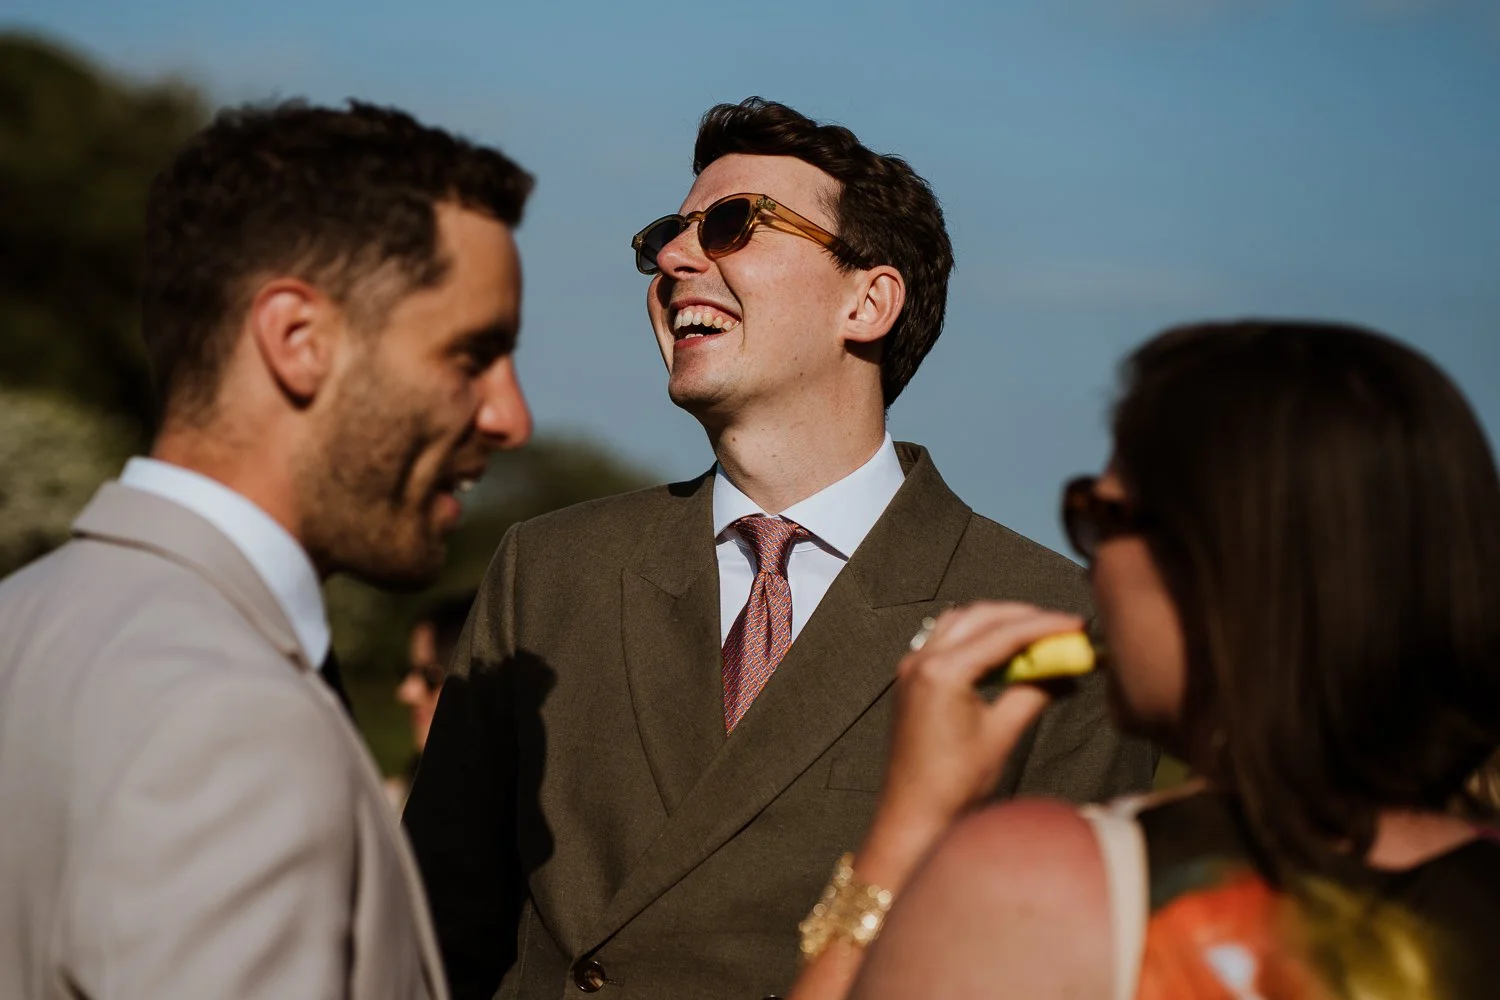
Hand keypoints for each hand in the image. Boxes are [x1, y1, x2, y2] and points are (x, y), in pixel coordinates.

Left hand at [856, 602, 1084, 888]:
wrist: (913, 816)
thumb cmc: (952, 785)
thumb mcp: (1001, 734)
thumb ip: (1034, 693)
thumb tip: (1064, 673)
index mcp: (942, 672)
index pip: (1003, 633)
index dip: (1045, 625)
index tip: (1076, 625)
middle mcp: (921, 661)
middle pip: (981, 616)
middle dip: (1024, 617)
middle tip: (1061, 629)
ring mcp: (912, 668)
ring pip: (961, 623)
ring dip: (999, 624)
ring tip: (1037, 639)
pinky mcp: (912, 680)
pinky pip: (947, 642)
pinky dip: (977, 639)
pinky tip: (1005, 654)